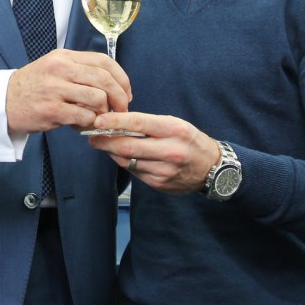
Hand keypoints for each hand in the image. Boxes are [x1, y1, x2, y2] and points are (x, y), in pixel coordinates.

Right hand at [6, 49, 129, 133]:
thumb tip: (112, 85)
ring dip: (104, 112)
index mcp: (64, 57)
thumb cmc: (33, 87)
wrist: (3, 101)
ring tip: (99, 118)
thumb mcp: (54, 68)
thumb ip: (80, 71)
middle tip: (121, 109)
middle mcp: (60, 69)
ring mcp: (55, 89)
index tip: (125, 92)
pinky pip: (83, 116)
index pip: (103, 61)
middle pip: (104, 79)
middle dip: (119, 97)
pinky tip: (83, 125)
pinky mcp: (51, 110)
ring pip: (97, 98)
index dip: (121, 78)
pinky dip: (89, 123)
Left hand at [85, 111, 220, 194]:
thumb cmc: (189, 140)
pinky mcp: (160, 184)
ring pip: (128, 161)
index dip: (114, 121)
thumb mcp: (174, 124)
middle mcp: (170, 151)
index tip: (97, 120)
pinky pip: (134, 172)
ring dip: (112, 152)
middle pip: (127, 146)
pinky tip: (123, 156)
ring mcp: (165, 170)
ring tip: (104, 144)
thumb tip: (116, 123)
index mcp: (174, 130)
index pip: (137, 123)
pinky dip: (125, 162)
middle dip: (105, 141)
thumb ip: (147, 124)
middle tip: (92, 136)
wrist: (212, 168)